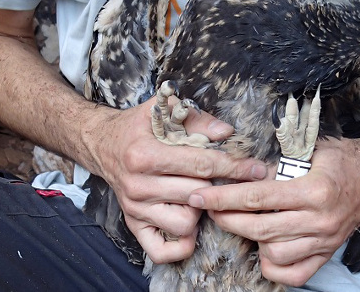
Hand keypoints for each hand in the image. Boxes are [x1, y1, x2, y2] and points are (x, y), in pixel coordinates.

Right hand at [83, 97, 268, 263]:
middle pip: (197, 194)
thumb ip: (196, 118)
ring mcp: (135, 208)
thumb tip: (226, 132)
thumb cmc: (137, 127)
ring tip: (202, 194)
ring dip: (201, 211)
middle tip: (236, 179)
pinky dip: (181, 245)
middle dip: (223, 187)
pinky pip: (161, 250)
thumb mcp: (162, 110)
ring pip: (184, 223)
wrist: (102, 143)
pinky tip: (192, 224)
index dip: (234, 167)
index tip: (256, 169)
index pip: (201, 165)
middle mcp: (138, 185)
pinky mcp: (133, 224)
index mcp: (144, 154)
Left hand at [188, 137, 359, 285]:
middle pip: (260, 229)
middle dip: (227, 218)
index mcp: (314, 190)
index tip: (201, 195)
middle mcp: (320, 220)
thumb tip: (240, 169)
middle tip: (209, 207)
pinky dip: (273, 264)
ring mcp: (325, 240)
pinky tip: (265, 247)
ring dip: (250, 239)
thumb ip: (278, 161)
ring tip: (241, 221)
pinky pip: (294, 272)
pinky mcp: (327, 251)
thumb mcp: (311, 149)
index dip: (224, 198)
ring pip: (274, 253)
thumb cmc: (344, 158)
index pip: (258, 198)